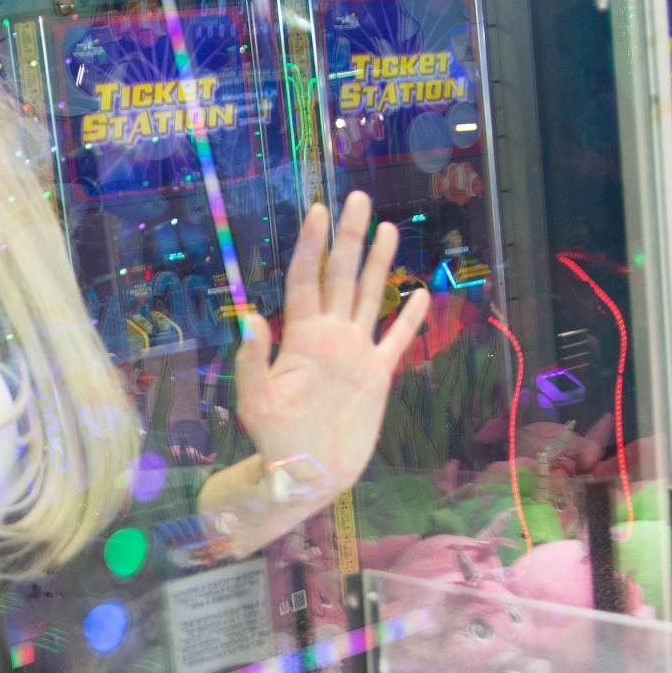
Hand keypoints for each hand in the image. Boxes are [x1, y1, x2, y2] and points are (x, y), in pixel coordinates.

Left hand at [201, 193, 426, 553]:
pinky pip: (396, 340)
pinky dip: (409, 318)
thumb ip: (250, 360)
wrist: (306, 474)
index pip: (306, 279)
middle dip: (348, 238)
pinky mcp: (376, 375)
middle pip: (341, 276)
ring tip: (387, 227)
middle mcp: (330, 336)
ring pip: (369, 297)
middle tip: (357, 198)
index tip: (318, 210)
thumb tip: (250, 316)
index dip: (312, 245)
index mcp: (301, 336)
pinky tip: (422, 292)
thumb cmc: (274, 441)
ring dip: (378, 264)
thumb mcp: (255, 401)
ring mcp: (355, 353)